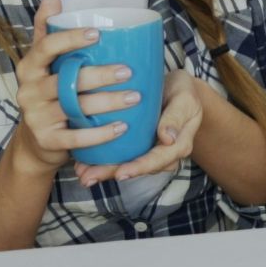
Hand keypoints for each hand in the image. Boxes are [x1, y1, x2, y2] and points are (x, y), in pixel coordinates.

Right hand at [10, 0, 140, 173]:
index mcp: (29, 67)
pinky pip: (77, 138)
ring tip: (135, 97)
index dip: (70, 39)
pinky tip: (123, 127)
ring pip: (75, 107)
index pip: (46, 47)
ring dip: (108, 103)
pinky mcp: (47, 141)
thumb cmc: (47, 92)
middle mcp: (28, 91)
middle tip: (128, 71)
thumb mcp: (42, 62)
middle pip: (66, 80)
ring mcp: (36, 117)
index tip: (98, 34)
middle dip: (100, 75)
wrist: (35, 141)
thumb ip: (47, 29)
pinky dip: (101, 133)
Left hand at [74, 70, 203, 187]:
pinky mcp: (138, 144)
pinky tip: (84, 161)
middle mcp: (163, 153)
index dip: (138, 167)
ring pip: (126, 164)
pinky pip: (121, 154)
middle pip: (137, 167)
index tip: (120, 173)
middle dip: (111, 173)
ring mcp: (149, 150)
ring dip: (103, 170)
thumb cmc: (183, 92)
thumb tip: (167, 138)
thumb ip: (176, 117)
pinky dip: (103, 159)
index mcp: (178, 145)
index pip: (157, 160)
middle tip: (88, 177)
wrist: (180, 89)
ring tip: (81, 173)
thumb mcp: (184, 99)